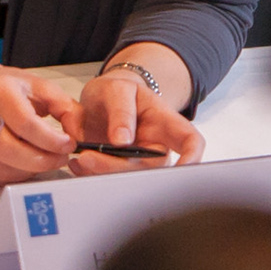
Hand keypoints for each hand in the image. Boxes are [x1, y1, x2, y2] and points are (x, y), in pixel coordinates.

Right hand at [0, 69, 89, 178]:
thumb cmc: (9, 89)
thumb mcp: (43, 88)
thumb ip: (67, 109)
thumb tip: (79, 136)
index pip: (25, 123)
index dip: (51, 139)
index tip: (68, 144)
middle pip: (9, 150)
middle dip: (42, 160)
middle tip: (60, 158)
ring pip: (2, 167)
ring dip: (30, 169)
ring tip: (43, 156)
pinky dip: (15, 173)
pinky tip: (23, 160)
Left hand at [64, 67, 202, 170]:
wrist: (102, 98)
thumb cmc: (117, 91)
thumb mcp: (117, 89)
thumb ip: (121, 112)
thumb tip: (122, 141)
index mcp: (165, 123)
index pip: (190, 141)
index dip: (193, 156)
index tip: (184, 168)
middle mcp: (155, 146)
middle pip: (150, 168)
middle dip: (118, 168)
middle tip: (88, 157)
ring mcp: (137, 160)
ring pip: (127, 178)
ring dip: (100, 174)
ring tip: (79, 158)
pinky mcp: (117, 169)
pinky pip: (108, 179)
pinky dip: (89, 175)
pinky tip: (77, 164)